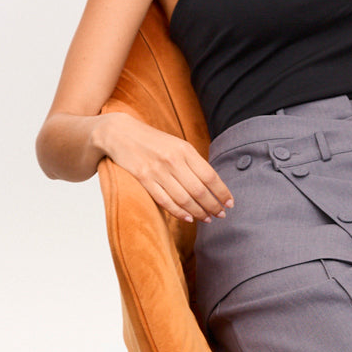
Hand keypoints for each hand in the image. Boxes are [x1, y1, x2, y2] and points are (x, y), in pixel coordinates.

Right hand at [97, 111, 233, 223]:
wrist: (121, 133)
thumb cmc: (153, 141)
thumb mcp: (177, 144)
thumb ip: (193, 162)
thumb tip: (213, 185)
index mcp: (185, 150)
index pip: (210, 176)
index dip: (222, 192)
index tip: (229, 203)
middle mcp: (172, 160)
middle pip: (199, 191)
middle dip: (213, 206)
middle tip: (221, 215)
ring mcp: (157, 171)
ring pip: (184, 199)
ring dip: (198, 212)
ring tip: (207, 218)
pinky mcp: (143, 180)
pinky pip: (165, 201)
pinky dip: (179, 212)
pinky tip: (189, 218)